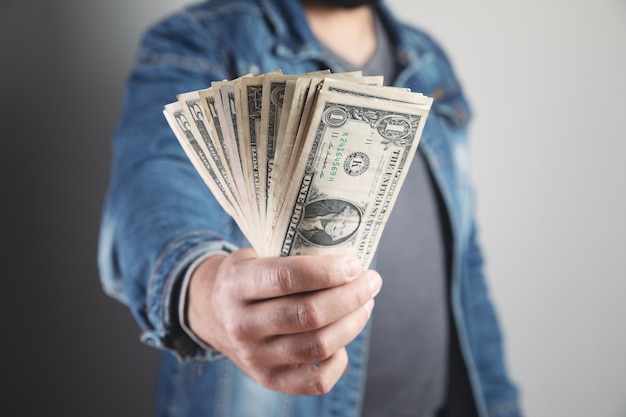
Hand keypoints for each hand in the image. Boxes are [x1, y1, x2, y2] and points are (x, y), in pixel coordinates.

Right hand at [186, 248, 380, 394]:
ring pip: (318, 345)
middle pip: (309, 315)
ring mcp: (254, 357)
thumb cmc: (248, 277)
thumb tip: (349, 259)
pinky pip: (316, 380)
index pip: (286, 278)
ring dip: (352, 323)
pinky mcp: (269, 380)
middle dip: (351, 296)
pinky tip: (342, 338)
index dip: (327, 272)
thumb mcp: (256, 254)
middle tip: (370, 281)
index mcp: (236, 285)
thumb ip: (292, 255)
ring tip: (365, 304)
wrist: (213, 313)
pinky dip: (339, 360)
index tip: (355, 264)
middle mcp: (242, 324)